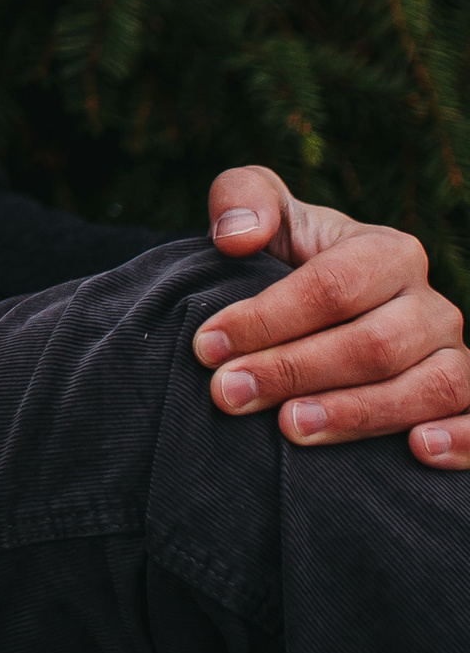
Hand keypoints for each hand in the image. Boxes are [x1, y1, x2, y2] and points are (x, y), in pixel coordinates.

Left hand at [193, 165, 468, 466]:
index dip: (268, 318)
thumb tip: (237, 237)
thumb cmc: (288, 261)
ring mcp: (454, 357)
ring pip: (429, 388)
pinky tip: (416, 452)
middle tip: (230, 393)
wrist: (323, 316)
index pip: (332, 286)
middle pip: (375, 344)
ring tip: (292, 428)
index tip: (209, 345)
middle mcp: (431, 306)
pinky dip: (461, 441)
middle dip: (294, 371)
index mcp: (388, 252)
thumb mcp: (263, 216)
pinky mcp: (466, 405)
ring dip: (360, 414)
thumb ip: (241, 200)